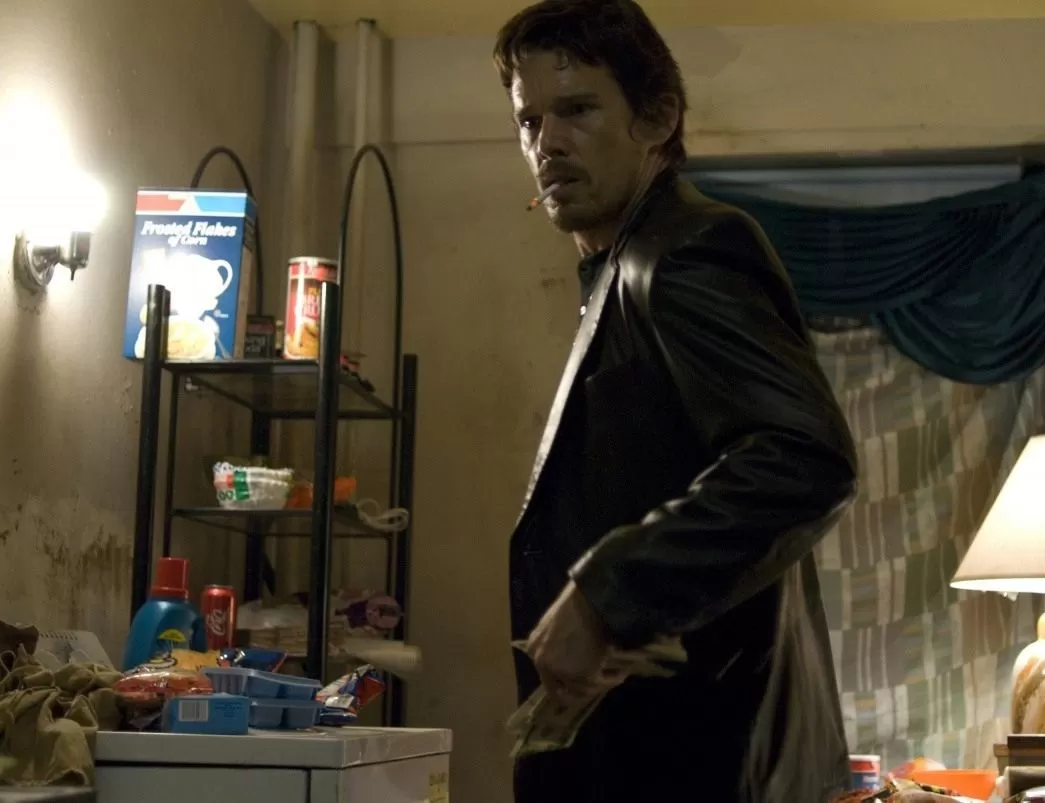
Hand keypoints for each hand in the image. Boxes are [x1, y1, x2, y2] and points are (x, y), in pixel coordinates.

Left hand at [526, 581, 620, 702]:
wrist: (593, 599)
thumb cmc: (578, 603)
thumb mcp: (557, 623)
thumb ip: (557, 642)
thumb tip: (572, 654)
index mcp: (534, 648)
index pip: (545, 675)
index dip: (564, 679)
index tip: (581, 675)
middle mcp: (543, 663)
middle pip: (559, 692)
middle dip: (578, 691)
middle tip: (596, 684)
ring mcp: (561, 671)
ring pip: (582, 691)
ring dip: (600, 684)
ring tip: (614, 675)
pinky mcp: (582, 676)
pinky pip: (600, 685)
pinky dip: (612, 680)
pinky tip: (621, 672)